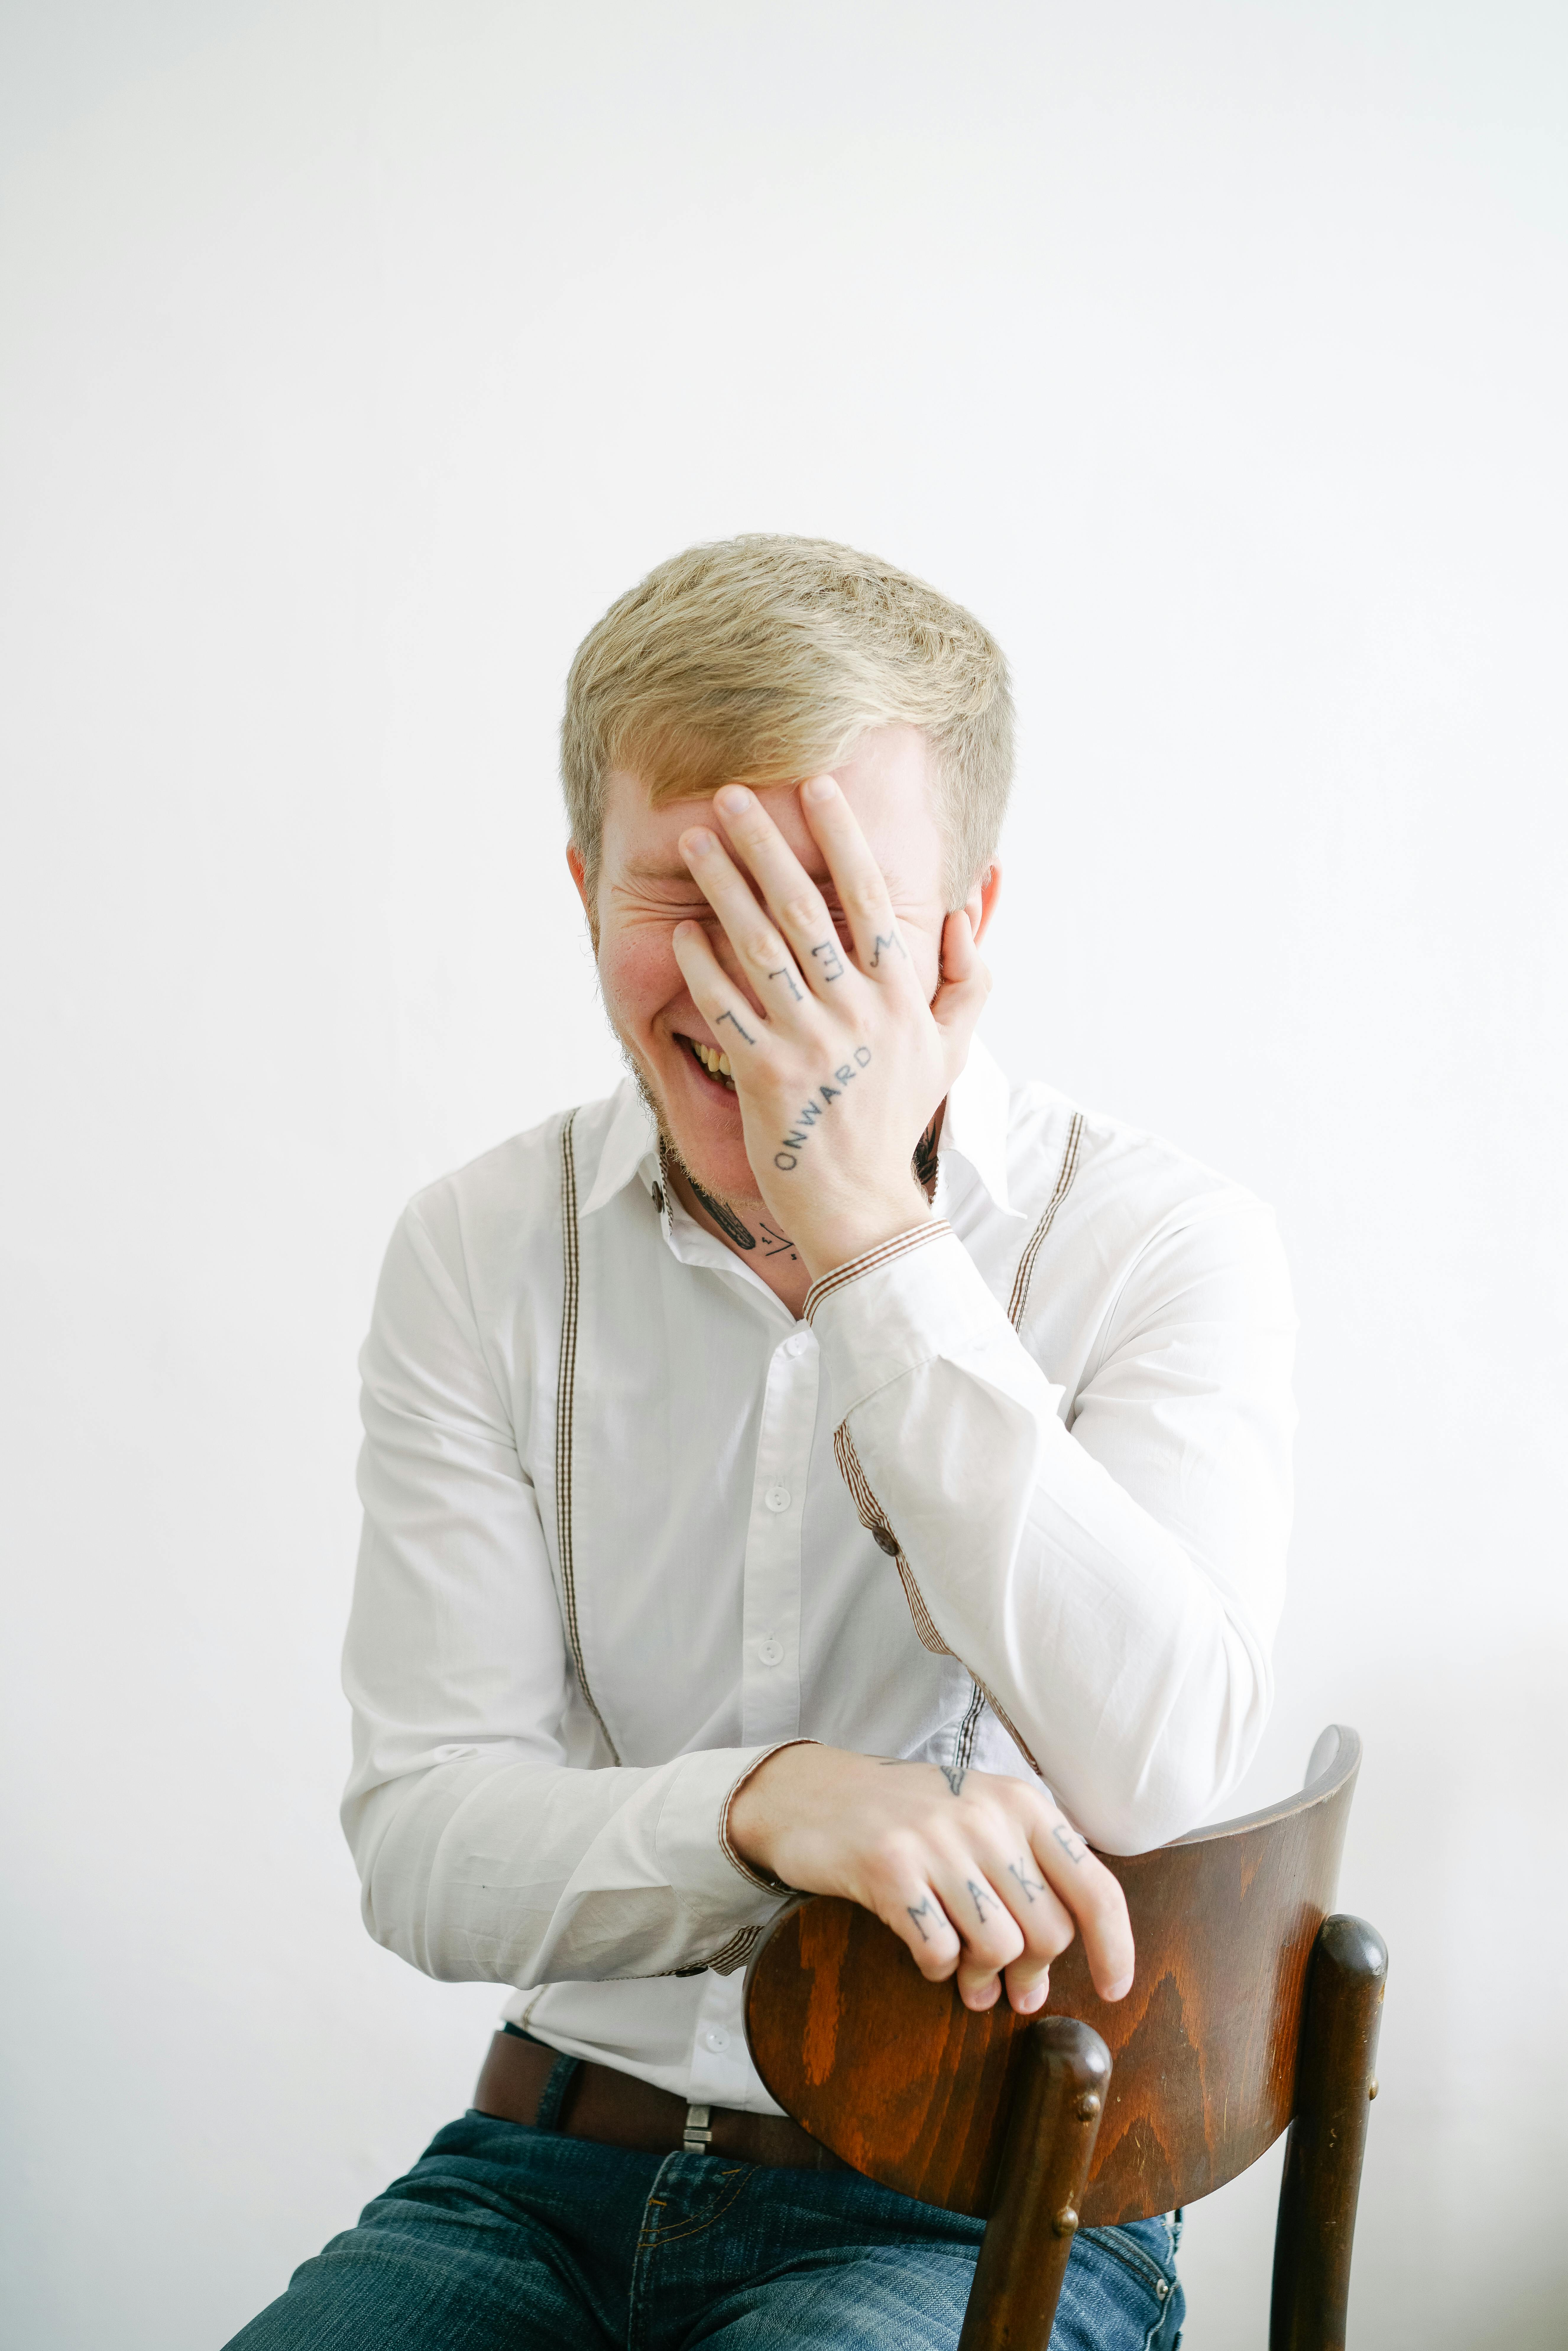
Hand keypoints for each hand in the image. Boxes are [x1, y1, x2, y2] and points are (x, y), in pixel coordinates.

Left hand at [671, 777, 989, 1279]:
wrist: (862, 1204)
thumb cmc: (898, 1120)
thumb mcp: (951, 1051)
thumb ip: (968, 981)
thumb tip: (963, 916)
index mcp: (899, 997)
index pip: (871, 899)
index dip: (842, 838)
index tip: (817, 787)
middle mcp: (856, 1012)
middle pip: (804, 909)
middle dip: (764, 845)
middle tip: (730, 796)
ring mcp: (810, 1042)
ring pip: (759, 947)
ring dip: (723, 888)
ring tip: (693, 844)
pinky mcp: (767, 1075)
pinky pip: (727, 1007)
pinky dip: (702, 966)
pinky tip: (681, 930)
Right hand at [728, 1743, 1133, 2013]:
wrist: (814, 1793)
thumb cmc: (908, 1818)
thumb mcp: (980, 1825)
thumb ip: (1024, 1884)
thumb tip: (1041, 1978)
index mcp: (1022, 1804)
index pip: (1094, 1887)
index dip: (1114, 1947)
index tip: (1114, 1989)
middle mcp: (986, 1816)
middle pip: (1049, 1930)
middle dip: (1033, 1972)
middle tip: (1011, 1989)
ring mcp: (936, 1840)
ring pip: (999, 1946)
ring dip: (984, 1977)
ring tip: (968, 1979)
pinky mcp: (889, 1868)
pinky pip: (939, 1950)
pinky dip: (937, 1967)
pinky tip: (926, 1952)